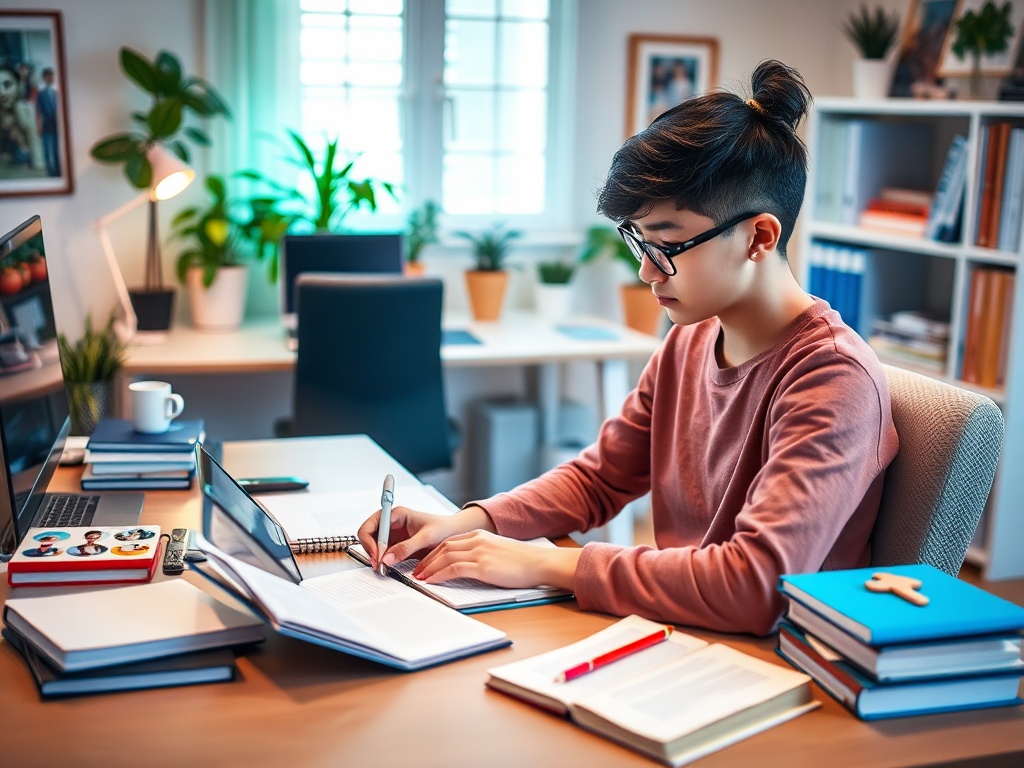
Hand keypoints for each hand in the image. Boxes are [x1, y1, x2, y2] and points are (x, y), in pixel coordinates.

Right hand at [356, 504, 494, 570]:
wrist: (453, 534)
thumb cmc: (443, 529)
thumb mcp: (426, 538)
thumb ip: (406, 547)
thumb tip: (386, 558)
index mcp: (396, 514)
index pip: (372, 524)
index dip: (370, 540)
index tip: (377, 555)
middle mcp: (391, 523)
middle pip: (369, 536)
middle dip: (371, 550)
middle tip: (378, 565)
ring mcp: (392, 535)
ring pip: (374, 546)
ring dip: (376, 557)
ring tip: (383, 569)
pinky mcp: (396, 546)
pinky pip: (383, 554)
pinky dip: (382, 562)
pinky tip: (387, 568)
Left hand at [413, 530, 580, 590]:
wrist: (539, 562)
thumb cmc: (522, 561)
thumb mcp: (497, 550)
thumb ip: (481, 553)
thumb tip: (467, 565)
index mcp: (479, 535)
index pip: (449, 542)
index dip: (433, 553)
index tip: (424, 563)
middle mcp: (476, 540)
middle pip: (443, 547)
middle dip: (426, 560)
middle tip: (416, 571)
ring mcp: (479, 552)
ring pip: (445, 557)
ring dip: (429, 568)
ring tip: (419, 578)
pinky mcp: (483, 566)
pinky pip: (454, 568)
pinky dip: (439, 574)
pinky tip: (431, 581)